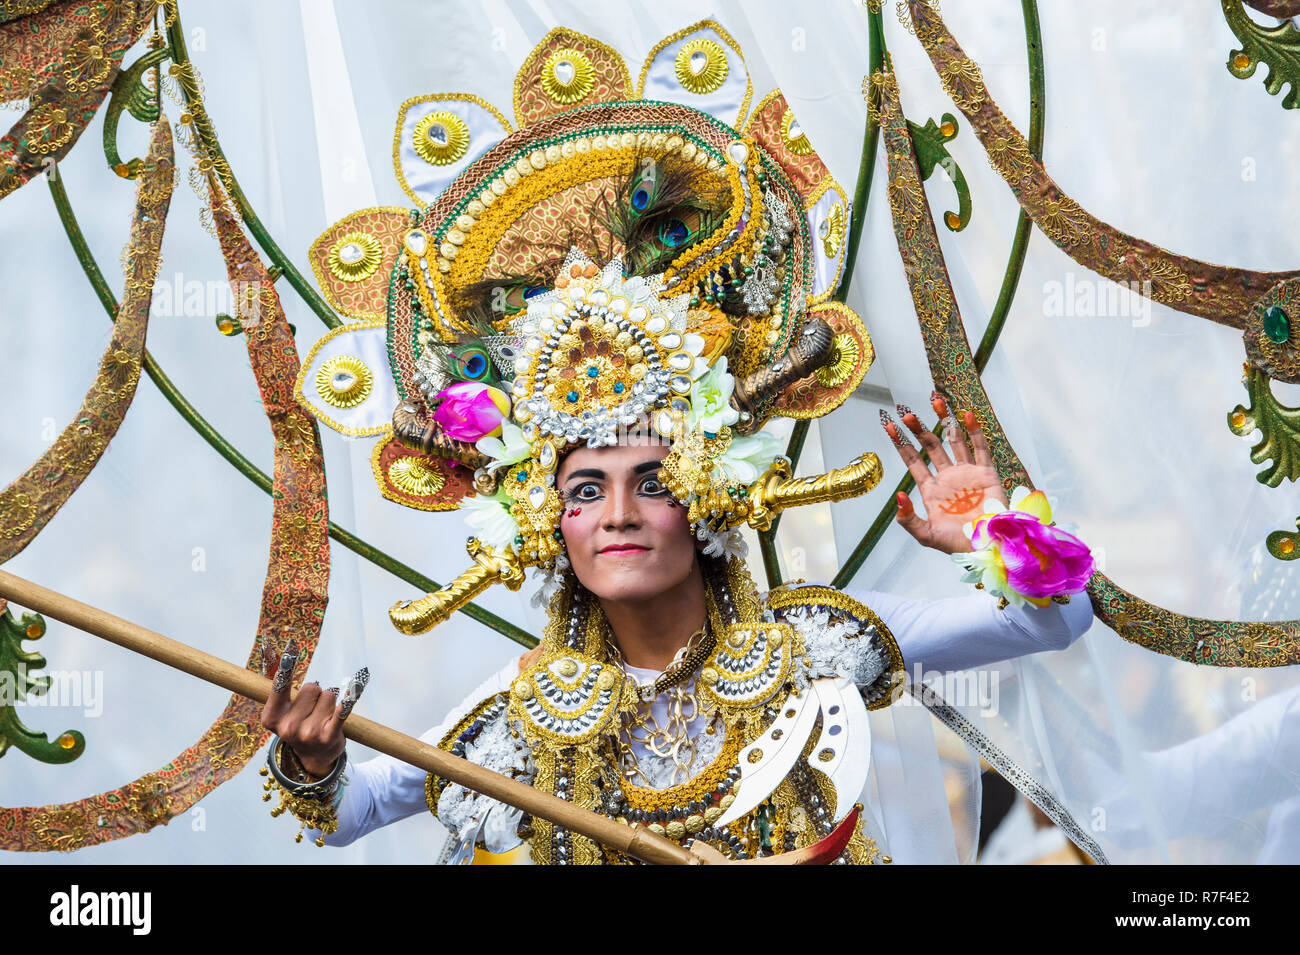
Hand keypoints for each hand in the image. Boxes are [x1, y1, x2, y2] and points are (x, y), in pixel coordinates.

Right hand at [260, 644, 345, 777]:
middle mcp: (288, 727)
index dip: (287, 667)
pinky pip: (343, 709)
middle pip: (312, 687)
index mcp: (271, 718)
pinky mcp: (330, 735)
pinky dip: (350, 697)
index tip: (291, 648)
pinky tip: (357, 685)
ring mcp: (309, 733)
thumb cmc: (298, 725)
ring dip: (330, 701)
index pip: (280, 685)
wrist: (314, 757)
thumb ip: (279, 685)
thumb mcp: (281, 711)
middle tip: (312, 709)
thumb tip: (278, 654)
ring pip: (329, 694)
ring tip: (324, 716)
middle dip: (316, 693)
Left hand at [882, 393, 1006, 555]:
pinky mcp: (986, 473)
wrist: (987, 546)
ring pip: (954, 440)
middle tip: (907, 413)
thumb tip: (898, 495)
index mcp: (931, 489)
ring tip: (936, 401)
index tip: (889, 426)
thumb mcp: (926, 535)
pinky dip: (974, 431)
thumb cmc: (957, 544)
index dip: (901, 443)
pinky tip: (967, 415)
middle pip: (931, 446)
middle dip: (919, 429)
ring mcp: (967, 473)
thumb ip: (908, 519)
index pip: (913, 461)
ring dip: (945, 421)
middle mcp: (948, 476)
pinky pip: (980, 448)